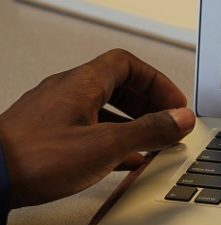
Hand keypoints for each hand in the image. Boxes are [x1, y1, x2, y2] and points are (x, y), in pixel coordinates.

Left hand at [0, 49, 194, 207]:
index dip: (156, 82)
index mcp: (82, 83)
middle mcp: (65, 91)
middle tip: (165, 122)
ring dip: (128, 123)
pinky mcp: (42, 135)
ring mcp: (51, 112)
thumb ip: (149, 131)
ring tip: (146, 144)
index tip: (173, 103)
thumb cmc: (36, 158)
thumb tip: (180, 119)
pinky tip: (116, 160)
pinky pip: (85, 127)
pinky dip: (108, 137)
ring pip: (101, 107)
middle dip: (146, 103)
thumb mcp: (107, 145)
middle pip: (117, 84)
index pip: (128, 64)